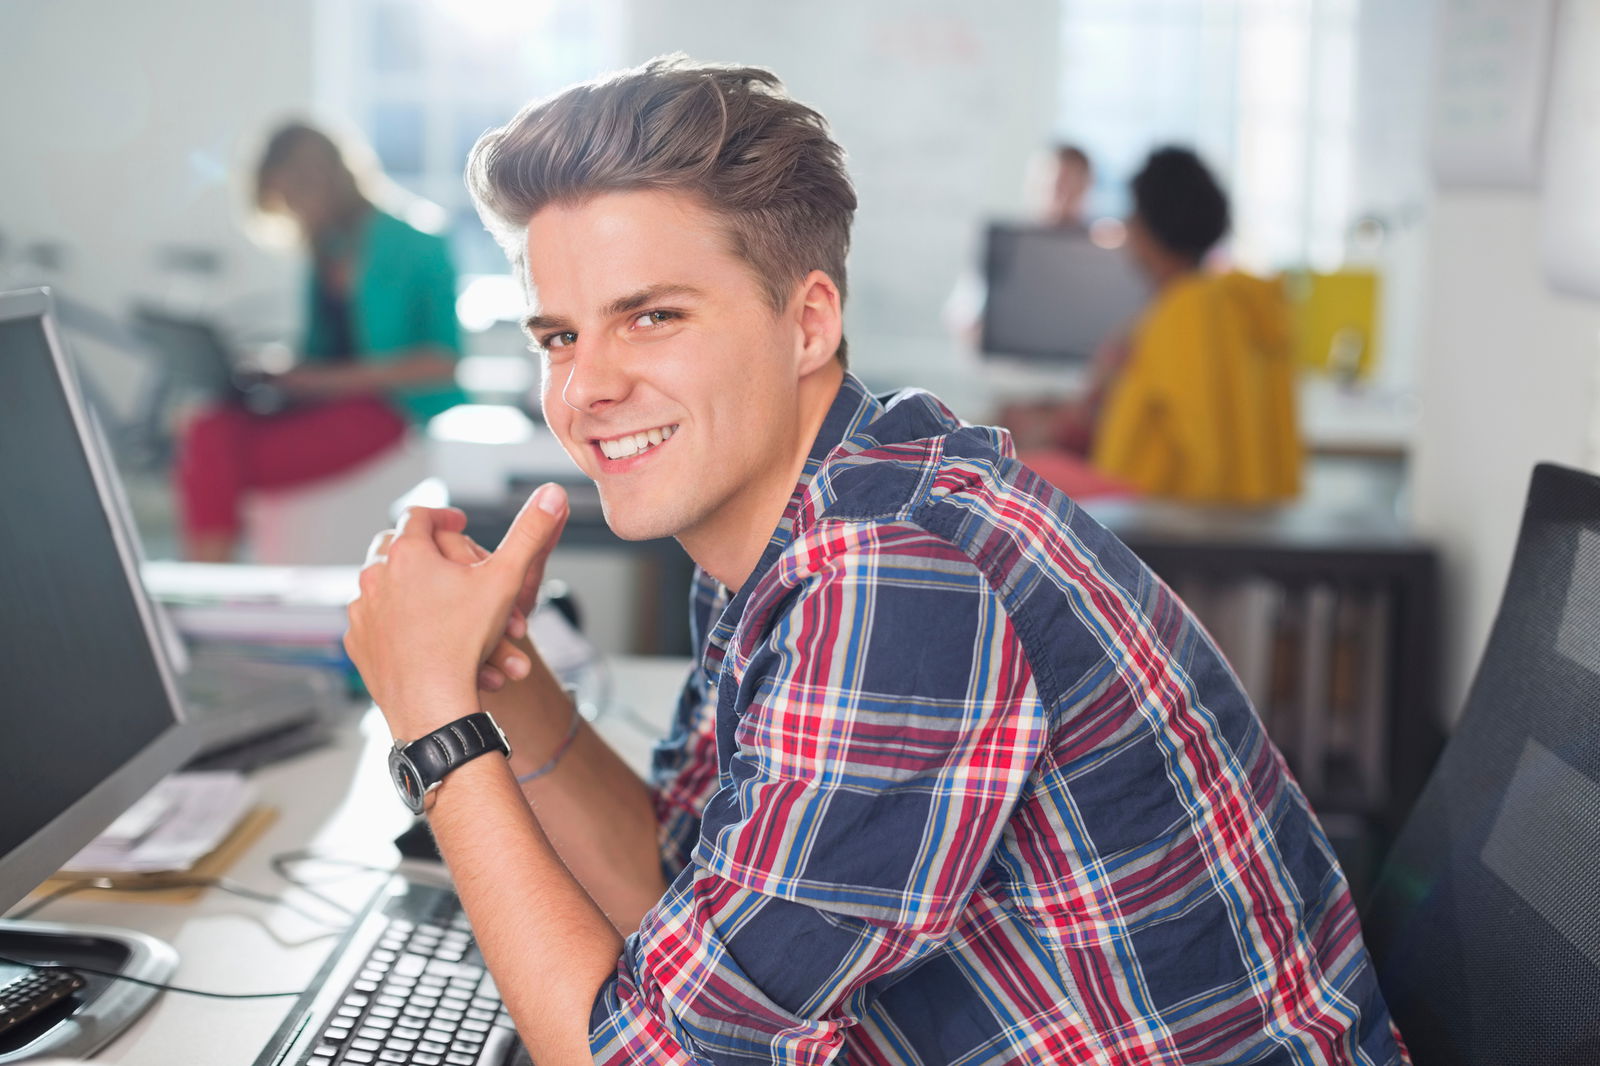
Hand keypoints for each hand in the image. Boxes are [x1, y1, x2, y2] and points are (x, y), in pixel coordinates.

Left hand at [345, 484, 568, 738]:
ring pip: (386, 587)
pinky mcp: (358, 642)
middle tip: (447, 561)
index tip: (459, 522)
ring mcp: (362, 611)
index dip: (444, 514)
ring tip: (442, 604)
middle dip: (425, 552)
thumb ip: (530, 532)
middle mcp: (375, 576)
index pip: (420, 515)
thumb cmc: (465, 642)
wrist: (432, 704)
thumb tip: (553, 493)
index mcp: (407, 553)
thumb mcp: (507, 579)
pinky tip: (421, 633)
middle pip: (395, 546)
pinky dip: (398, 623)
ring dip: (414, 590)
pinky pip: (375, 621)